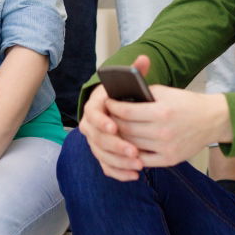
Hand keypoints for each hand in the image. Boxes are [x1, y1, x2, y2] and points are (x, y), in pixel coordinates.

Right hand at [79, 55, 148, 180]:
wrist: (118, 111)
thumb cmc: (127, 96)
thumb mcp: (130, 83)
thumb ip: (135, 72)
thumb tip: (144, 58)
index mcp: (94, 105)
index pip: (92, 114)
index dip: (102, 121)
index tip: (115, 126)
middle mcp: (89, 124)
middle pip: (97, 138)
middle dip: (115, 145)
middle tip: (132, 150)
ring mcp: (95, 141)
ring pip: (102, 155)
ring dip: (119, 161)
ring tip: (138, 163)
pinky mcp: (102, 155)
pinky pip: (107, 167)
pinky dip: (119, 172)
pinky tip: (134, 175)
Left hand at [108, 85, 232, 168]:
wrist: (212, 120)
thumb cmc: (187, 103)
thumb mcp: (166, 92)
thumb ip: (144, 95)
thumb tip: (121, 97)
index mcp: (161, 111)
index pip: (127, 111)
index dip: (113, 107)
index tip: (107, 103)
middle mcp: (162, 131)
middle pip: (127, 129)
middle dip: (113, 123)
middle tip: (106, 117)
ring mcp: (166, 148)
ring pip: (132, 145)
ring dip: (120, 139)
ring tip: (114, 131)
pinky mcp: (170, 160)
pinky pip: (144, 160)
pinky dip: (133, 154)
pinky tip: (128, 146)